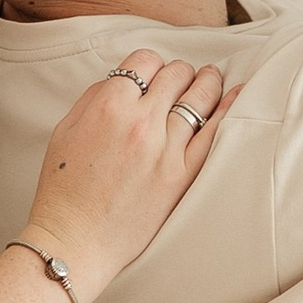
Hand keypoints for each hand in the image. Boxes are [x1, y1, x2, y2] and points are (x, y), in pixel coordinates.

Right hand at [20, 52, 238, 299]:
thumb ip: (93, 98)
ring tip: (210, 79)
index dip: (149, 65)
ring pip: (199, 96)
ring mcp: (166, 149)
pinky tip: (238, 95)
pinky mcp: (183, 175)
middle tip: (179, 79)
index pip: (144, 60)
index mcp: (108, 106)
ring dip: (206, 82)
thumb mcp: (64, 131)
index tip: (150, 76)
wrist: (75, 241)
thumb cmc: (64, 190)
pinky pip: (215, 133)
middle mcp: (140, 122)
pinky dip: (229, 109)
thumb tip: (123, 81)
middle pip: (175, 74)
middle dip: (177, 73)